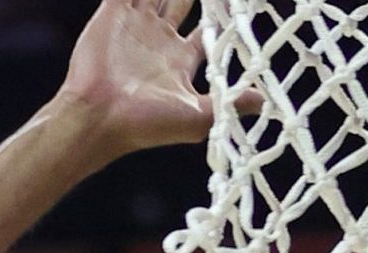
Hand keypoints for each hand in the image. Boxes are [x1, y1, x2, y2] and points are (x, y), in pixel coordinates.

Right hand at [54, 0, 261, 160]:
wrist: (100, 118)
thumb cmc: (146, 124)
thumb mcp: (198, 117)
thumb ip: (232, 103)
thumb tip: (267, 101)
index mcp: (179, 61)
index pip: (207, 32)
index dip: (222, 17)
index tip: (239, 4)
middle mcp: (158, 40)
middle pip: (182, 3)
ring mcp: (135, 25)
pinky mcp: (112, 14)